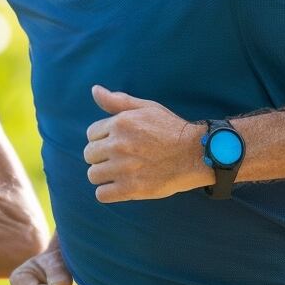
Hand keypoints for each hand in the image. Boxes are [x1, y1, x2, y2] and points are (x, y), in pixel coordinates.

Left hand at [84, 85, 207, 202]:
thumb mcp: (146, 108)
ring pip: (93, 175)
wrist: (195, 154)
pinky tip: (120, 186)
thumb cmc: (171, 129)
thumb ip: (118, 101)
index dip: (103, 138)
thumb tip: (95, 90)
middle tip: (120, 159)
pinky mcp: (131, 189)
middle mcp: (118, 145)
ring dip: (104, 175)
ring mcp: (123, 168)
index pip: (91, 134)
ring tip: (120, 173)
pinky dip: (108, 192)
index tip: (118, 143)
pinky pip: (102, 194)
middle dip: (102, 156)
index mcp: (120, 124)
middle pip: (89, 154)